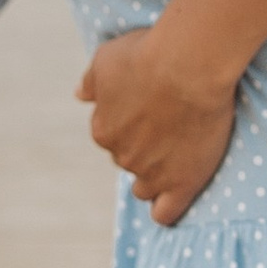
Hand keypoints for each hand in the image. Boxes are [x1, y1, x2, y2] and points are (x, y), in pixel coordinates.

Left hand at [77, 23, 238, 225]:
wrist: (187, 65)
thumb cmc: (146, 54)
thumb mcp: (106, 59)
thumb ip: (92, 82)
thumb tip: (80, 95)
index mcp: (102, 129)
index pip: (111, 136)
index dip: (131, 124)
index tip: (150, 109)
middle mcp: (122, 156)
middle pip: (130, 160)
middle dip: (145, 147)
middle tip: (170, 124)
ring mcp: (152, 173)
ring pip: (146, 187)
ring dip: (156, 176)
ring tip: (178, 155)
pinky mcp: (182, 183)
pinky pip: (166, 212)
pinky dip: (167, 210)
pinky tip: (175, 198)